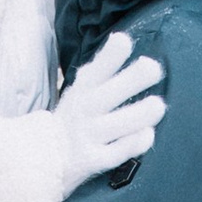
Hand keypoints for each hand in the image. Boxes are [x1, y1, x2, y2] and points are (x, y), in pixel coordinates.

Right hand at [48, 28, 164, 191]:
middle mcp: (83, 112)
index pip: (95, 71)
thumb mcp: (78, 93)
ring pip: (116, 124)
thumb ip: (99, 72)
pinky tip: (148, 134)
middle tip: (153, 68)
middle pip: (107, 94)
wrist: (43, 161)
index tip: (123, 41)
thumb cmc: (72, 121)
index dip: (109, 56)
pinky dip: (132, 144)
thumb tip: (121, 40)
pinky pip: (115, 153)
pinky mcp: (91, 160)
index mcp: (81, 91)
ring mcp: (86, 136)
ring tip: (158, 105)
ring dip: (138, 114)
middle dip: (131, 80)